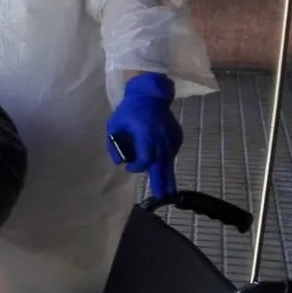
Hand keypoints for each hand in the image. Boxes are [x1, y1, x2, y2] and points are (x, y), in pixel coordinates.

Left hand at [106, 73, 183, 197]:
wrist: (150, 94)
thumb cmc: (129, 111)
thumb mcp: (114, 126)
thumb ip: (114, 145)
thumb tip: (119, 162)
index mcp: (146, 136)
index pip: (144, 159)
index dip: (137, 166)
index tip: (130, 167)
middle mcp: (162, 139)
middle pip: (162, 166)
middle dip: (163, 183)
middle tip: (164, 197)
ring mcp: (172, 138)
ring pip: (168, 161)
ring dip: (166, 175)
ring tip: (167, 190)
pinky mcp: (177, 136)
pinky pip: (171, 153)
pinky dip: (166, 159)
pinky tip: (162, 164)